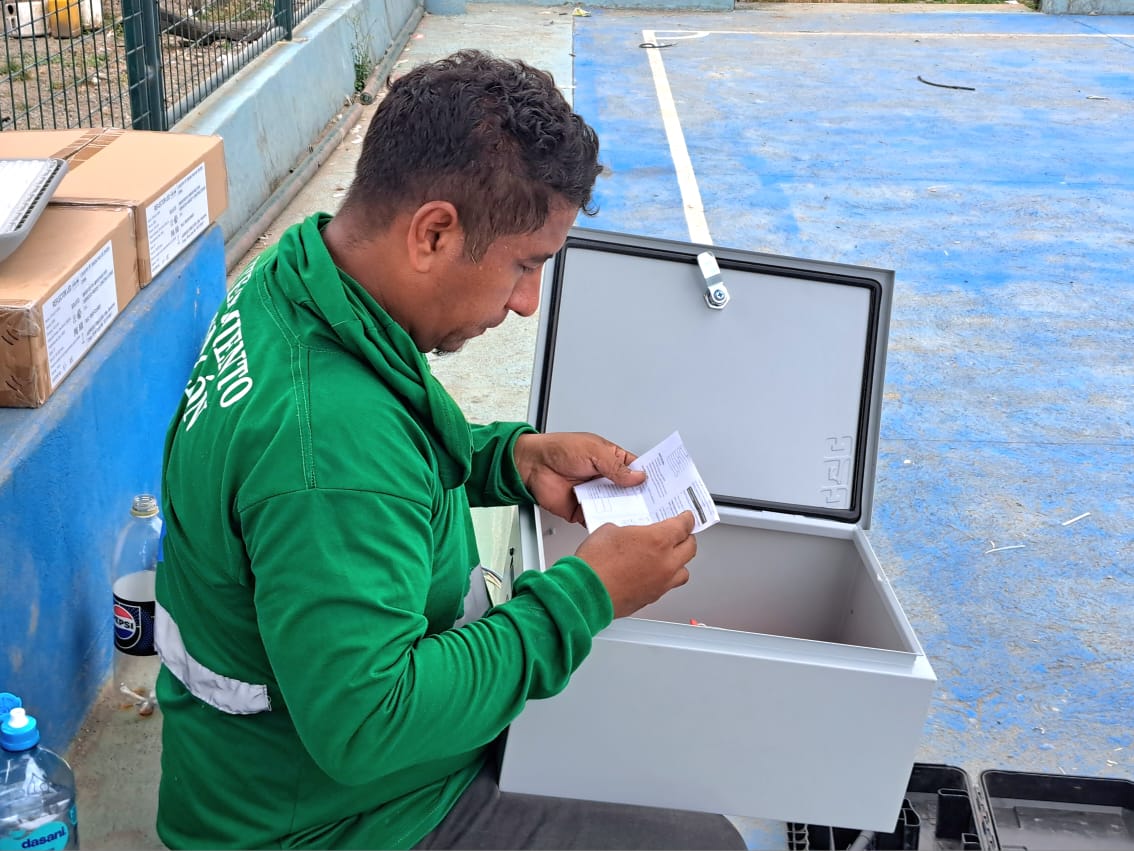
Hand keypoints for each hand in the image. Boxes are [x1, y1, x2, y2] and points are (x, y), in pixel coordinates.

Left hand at [513, 432, 645, 524]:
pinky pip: (599, 518)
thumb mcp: (593, 452)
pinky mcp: (583, 510)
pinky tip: (616, 523)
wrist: (532, 465)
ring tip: (639, 517)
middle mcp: (605, 478)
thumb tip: (638, 477)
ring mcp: (595, 495)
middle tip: (655, 506)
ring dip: (626, 511)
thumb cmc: (558, 449)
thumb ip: (617, 467)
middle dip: (641, 498)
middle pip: (630, 492)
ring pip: (617, 507)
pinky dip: (607, 522)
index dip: (650, 478)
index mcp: (611, 459)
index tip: (664, 486)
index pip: (637, 470)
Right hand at [575, 512, 695, 618]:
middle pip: (690, 548)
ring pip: (683, 572)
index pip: (683, 526)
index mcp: (658, 540)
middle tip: (680, 534)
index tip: (687, 518)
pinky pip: (667, 586)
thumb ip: (628, 531)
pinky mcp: (652, 598)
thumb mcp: (610, 530)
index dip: (687, 519)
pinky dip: (664, 578)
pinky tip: (651, 574)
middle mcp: (665, 563)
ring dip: (679, 562)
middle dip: (686, 539)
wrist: (585, 592)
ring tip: (669, 557)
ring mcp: (661, 583)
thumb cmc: (595, 563)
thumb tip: (628, 534)